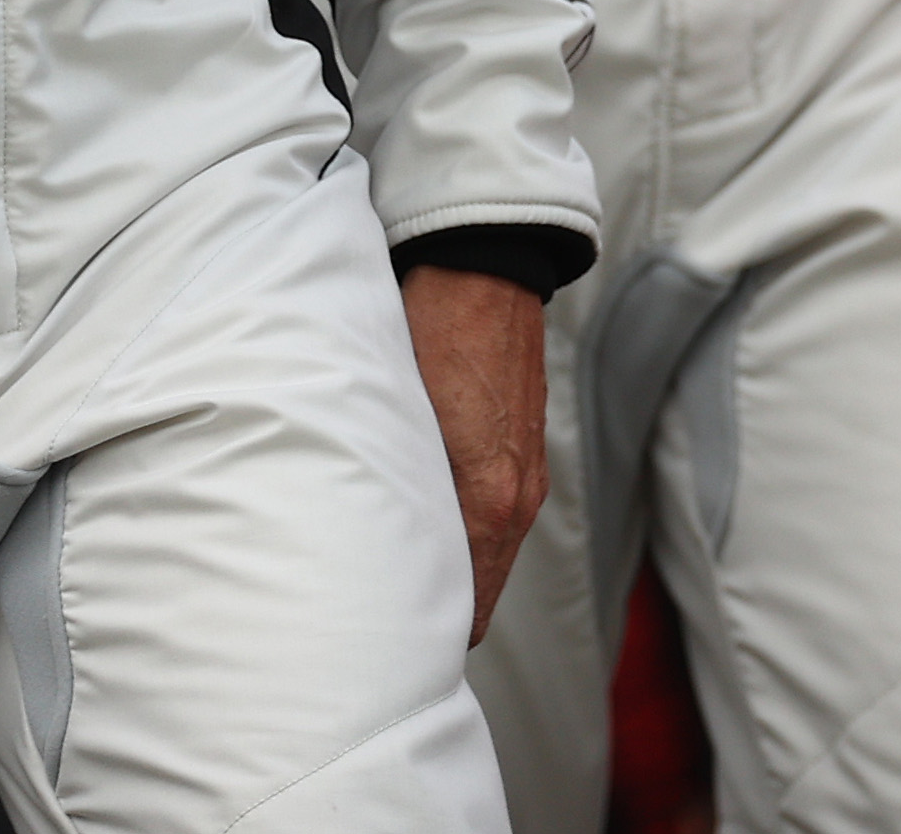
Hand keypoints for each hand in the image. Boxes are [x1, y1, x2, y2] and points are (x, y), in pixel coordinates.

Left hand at [401, 266, 547, 645]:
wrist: (483, 266)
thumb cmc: (430, 328)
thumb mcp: (400, 411)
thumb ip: (397, 484)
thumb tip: (373, 540)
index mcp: (490, 501)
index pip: (471, 608)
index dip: (430, 627)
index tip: (389, 634)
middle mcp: (519, 497)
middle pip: (483, 586)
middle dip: (440, 601)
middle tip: (381, 605)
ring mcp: (527, 472)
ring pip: (490, 548)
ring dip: (454, 559)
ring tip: (395, 558)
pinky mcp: (524, 446)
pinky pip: (496, 509)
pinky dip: (467, 522)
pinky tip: (424, 506)